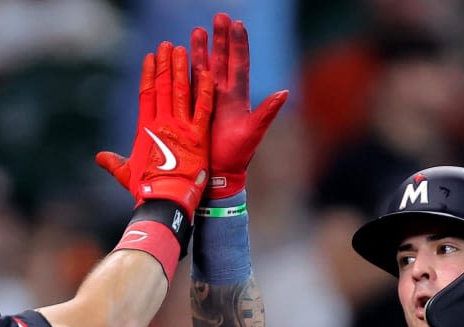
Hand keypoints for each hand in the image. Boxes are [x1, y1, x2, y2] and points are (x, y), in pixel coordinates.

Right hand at [96, 42, 213, 216]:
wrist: (165, 203)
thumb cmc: (146, 192)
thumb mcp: (126, 174)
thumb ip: (114, 163)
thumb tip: (99, 157)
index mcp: (145, 130)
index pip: (147, 94)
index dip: (149, 74)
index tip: (150, 58)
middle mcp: (162, 124)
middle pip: (163, 87)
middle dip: (165, 64)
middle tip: (167, 45)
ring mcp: (181, 129)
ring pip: (181, 91)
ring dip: (181, 69)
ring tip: (181, 49)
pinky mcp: (199, 137)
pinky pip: (203, 107)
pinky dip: (204, 88)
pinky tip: (205, 70)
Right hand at [191, 13, 288, 199]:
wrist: (218, 174)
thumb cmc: (237, 156)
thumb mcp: (254, 132)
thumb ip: (267, 112)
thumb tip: (284, 92)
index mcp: (238, 98)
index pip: (239, 64)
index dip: (239, 44)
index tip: (237, 23)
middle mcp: (224, 95)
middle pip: (222, 60)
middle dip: (220, 38)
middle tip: (219, 16)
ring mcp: (208, 101)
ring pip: (204, 69)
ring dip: (200, 50)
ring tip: (196, 30)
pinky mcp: (194, 110)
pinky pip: (189, 85)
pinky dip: (185, 70)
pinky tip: (179, 56)